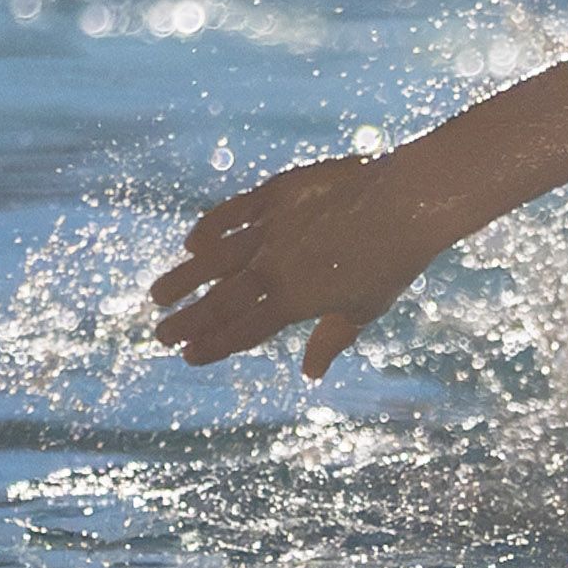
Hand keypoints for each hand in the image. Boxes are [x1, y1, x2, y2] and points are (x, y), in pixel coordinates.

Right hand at [148, 155, 439, 376]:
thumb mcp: (365, 308)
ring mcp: (272, 229)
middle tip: (160, 335)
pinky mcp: (277, 194)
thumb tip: (310, 373)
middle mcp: (275, 267)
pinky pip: (233, 212)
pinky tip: (193, 243)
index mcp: (296, 301)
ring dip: (184, 279)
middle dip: (188, 321)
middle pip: (221, 300)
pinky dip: (210, 228)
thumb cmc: (394, 261)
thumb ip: (331, 339)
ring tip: (158, 296)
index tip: (189, 357)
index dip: (214, 346)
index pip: (244, 330)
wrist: (409, 201)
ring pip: (215, 259)